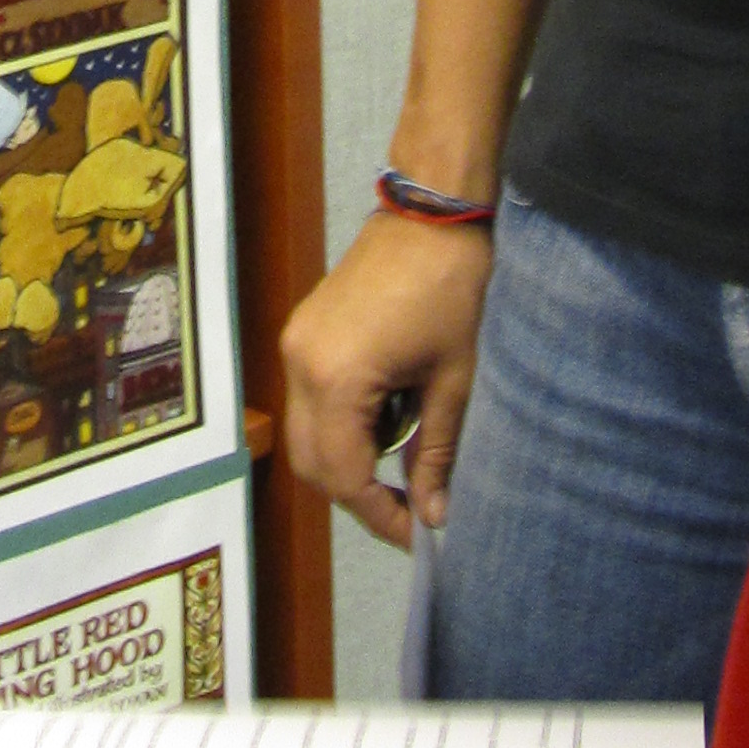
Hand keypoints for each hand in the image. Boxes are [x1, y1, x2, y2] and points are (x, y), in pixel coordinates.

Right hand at [281, 210, 493, 543]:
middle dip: (357, 495)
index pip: (343, 475)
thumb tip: (434, 516)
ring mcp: (294, 347)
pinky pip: (309, 402)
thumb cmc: (453, 290)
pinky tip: (384, 423)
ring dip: (346, 461)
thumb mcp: (454, 380)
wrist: (431, 213)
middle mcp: (300, 367)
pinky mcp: (301, 333)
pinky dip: (340, 427)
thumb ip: (436, 452)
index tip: (419, 535)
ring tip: (399, 469)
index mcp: (336, 379)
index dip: (380, 514)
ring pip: (305, 436)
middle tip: (408, 510)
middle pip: (311, 464)